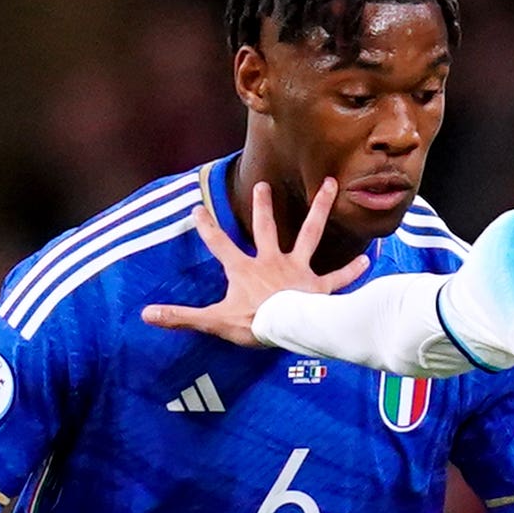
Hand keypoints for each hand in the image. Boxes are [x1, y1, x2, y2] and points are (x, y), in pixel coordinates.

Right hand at [141, 177, 364, 345]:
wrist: (286, 329)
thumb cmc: (251, 324)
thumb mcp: (212, 320)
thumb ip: (180, 316)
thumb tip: (147, 314)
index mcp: (244, 270)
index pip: (219, 245)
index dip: (206, 228)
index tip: (196, 208)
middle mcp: (272, 262)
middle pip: (266, 228)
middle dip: (263, 206)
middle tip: (263, 183)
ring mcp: (297, 270)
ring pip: (310, 233)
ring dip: (320, 209)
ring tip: (329, 184)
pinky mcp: (318, 286)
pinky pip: (337, 277)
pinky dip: (351, 270)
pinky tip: (366, 259)